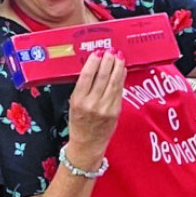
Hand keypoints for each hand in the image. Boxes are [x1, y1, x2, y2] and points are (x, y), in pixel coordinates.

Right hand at [63, 48, 124, 167]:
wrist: (87, 144)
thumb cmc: (79, 124)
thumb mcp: (73, 104)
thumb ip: (83, 88)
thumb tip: (94, 68)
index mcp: (78, 100)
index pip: (87, 76)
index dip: (94, 62)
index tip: (98, 53)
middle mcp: (92, 104)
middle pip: (102, 76)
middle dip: (108, 61)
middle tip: (110, 51)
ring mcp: (105, 108)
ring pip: (114, 82)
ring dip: (117, 66)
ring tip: (118, 57)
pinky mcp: (115, 111)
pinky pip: (119, 90)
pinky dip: (121, 78)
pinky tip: (122, 70)